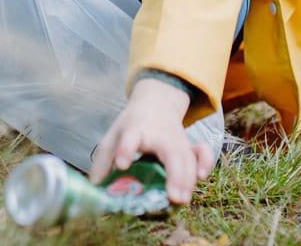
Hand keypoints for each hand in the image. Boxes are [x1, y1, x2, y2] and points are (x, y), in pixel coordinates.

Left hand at [89, 78, 214, 204]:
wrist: (156, 101)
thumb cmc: (132, 124)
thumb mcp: (113, 135)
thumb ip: (103, 160)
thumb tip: (95, 187)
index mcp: (136, 129)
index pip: (131, 137)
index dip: (126, 150)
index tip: (122, 164)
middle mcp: (160, 134)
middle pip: (170, 151)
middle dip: (174, 174)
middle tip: (173, 197)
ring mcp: (177, 139)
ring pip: (187, 158)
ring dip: (187, 179)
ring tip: (181, 200)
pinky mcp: (188, 144)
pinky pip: (202, 151)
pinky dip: (205, 162)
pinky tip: (201, 177)